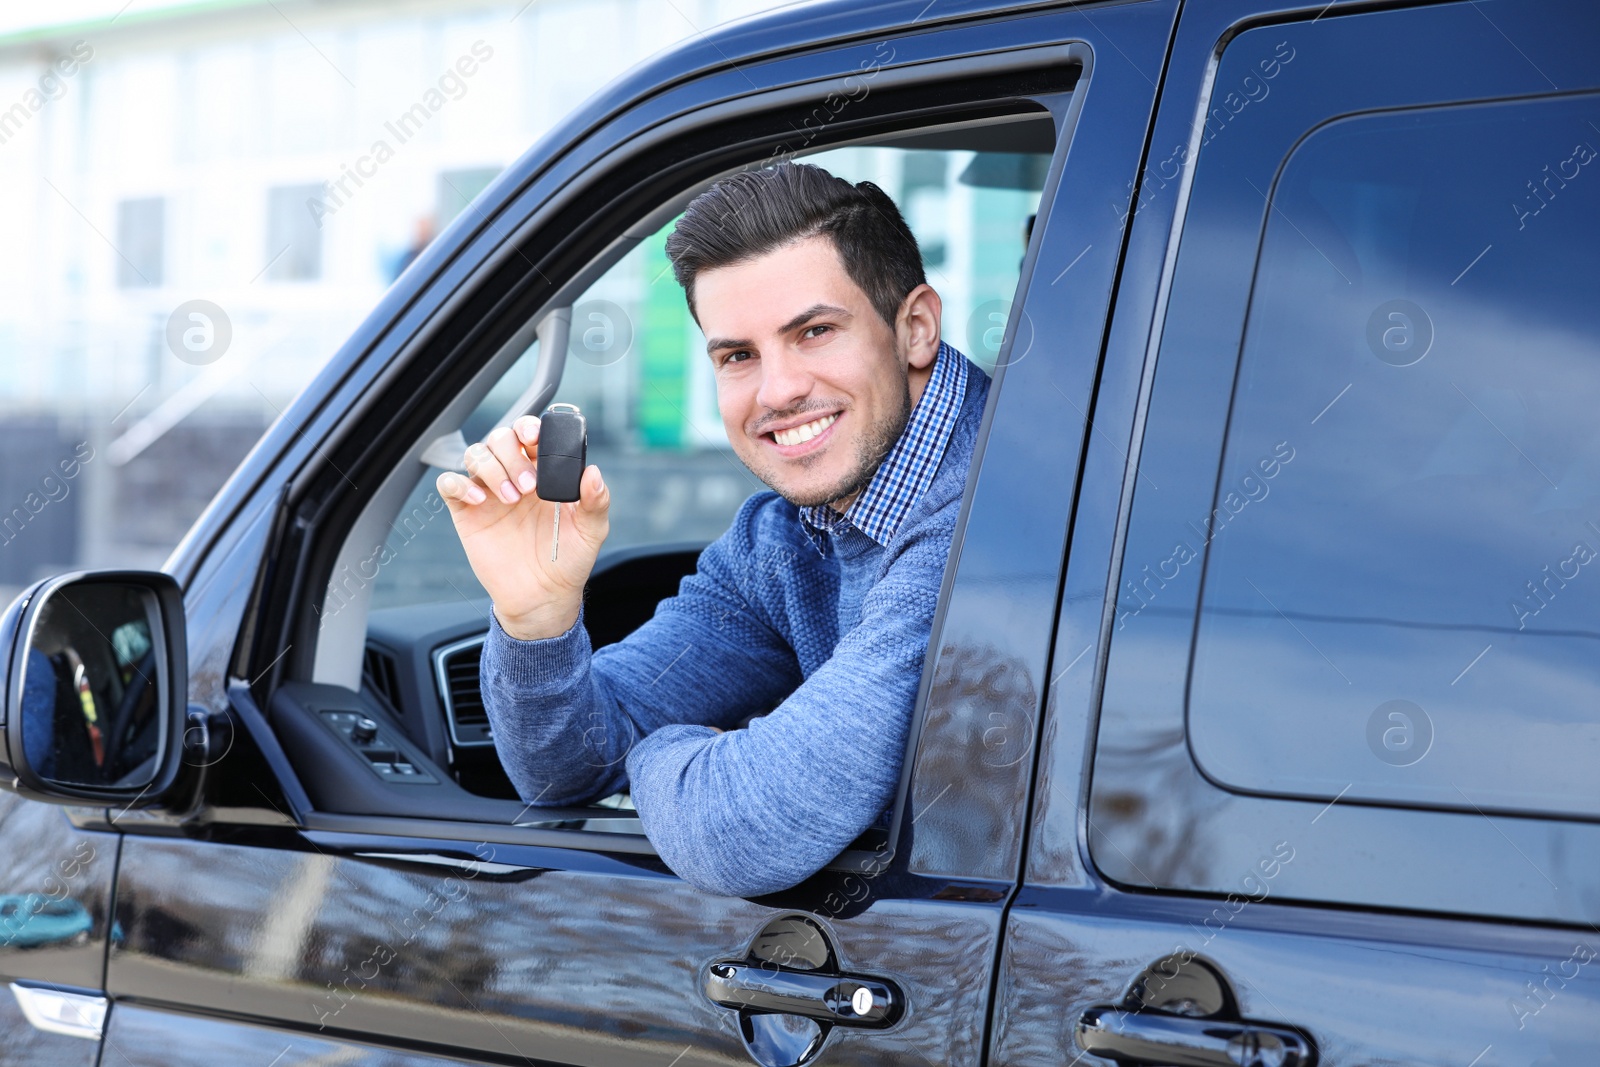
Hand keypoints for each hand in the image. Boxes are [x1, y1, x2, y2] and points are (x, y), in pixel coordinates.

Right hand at [436, 415, 609, 639]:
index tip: (536, 439)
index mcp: (543, 472)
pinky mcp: (466, 512)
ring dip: (492, 468)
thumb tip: (593, 473)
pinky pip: (449, 483)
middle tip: (530, 485)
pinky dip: (459, 484)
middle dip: (512, 453)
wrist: (542, 596)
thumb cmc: (567, 559)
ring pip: (475, 454)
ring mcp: (488, 492)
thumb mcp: (592, 531)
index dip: (530, 427)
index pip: (530, 434)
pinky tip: (479, 500)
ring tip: (512, 498)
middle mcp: (513, 476)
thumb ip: (596, 501)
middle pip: (500, 438)